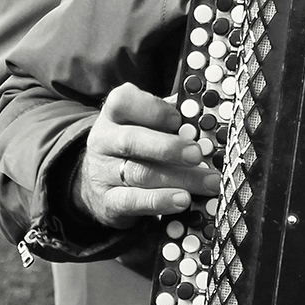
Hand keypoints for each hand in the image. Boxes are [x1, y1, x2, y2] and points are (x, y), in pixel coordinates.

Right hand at [71, 82, 218, 228]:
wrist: (98, 179)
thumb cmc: (134, 143)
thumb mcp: (144, 122)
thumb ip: (169, 116)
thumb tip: (201, 120)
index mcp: (114, 113)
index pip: (124, 102)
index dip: (153, 110)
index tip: (179, 119)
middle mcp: (104, 140)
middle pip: (132, 141)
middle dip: (168, 148)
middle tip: (197, 154)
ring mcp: (102, 172)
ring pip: (139, 174)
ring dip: (179, 178)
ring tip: (206, 182)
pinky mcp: (107, 202)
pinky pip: (133, 202)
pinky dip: (161, 201)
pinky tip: (183, 200)